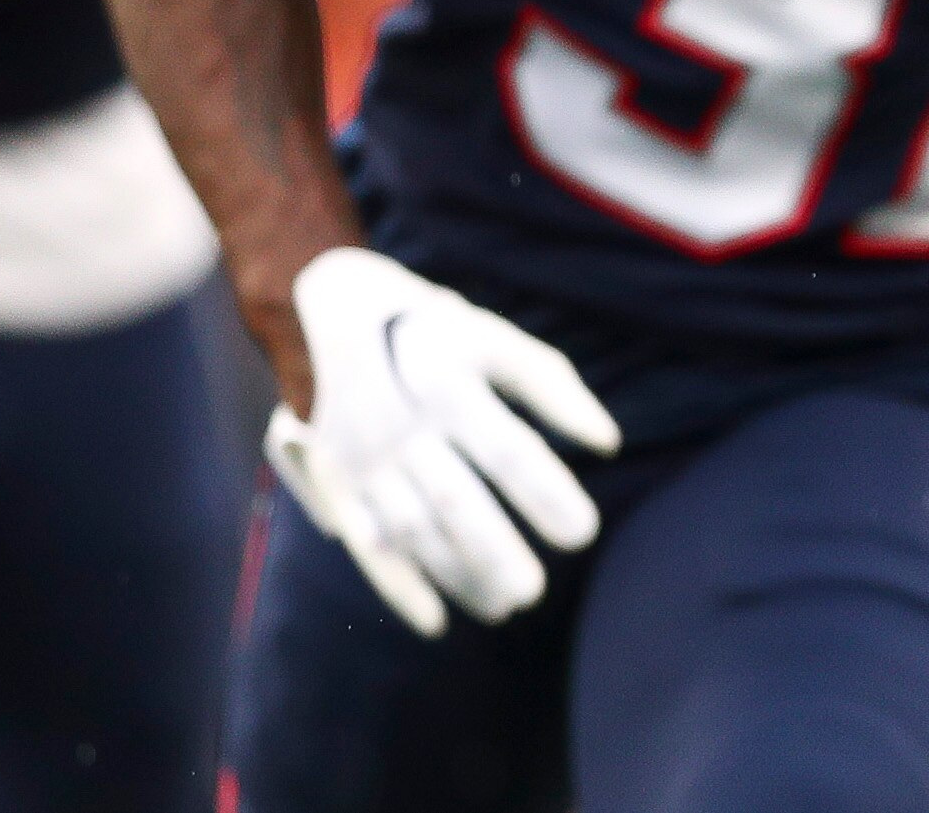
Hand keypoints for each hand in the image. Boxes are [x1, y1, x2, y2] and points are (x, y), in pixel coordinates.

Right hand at [260, 247, 620, 638]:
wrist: (320, 308)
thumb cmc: (426, 327)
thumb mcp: (491, 338)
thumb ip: (552, 387)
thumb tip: (609, 443)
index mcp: (448, 387)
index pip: (509, 452)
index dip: (547, 494)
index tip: (584, 534)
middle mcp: (403, 429)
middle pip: (456, 502)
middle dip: (495, 551)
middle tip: (535, 593)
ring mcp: (363, 460)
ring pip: (413, 532)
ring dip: (456, 575)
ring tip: (503, 606)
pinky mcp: (335, 482)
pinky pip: (365, 544)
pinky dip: (398, 587)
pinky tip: (435, 621)